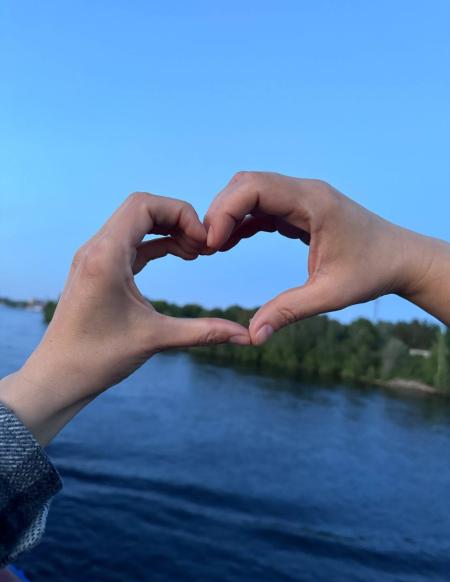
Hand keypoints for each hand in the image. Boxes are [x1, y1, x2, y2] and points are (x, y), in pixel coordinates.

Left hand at [0, 193, 249, 444]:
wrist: (58, 377)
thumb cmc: (98, 359)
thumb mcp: (156, 339)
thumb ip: (204, 332)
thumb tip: (245, 336)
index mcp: (106, 256)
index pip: (144, 206)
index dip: (181, 213)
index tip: (204, 242)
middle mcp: (96, 249)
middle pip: (141, 208)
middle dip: (178, 219)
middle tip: (204, 245)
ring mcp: (95, 257)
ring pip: (136, 223)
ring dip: (168, 231)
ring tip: (196, 253)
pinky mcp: (98, 269)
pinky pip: (131, 242)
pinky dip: (157, 243)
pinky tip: (180, 256)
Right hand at [204, 171, 449, 343]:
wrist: (400, 258)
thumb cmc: (373, 271)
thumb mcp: (330, 294)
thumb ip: (290, 311)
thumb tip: (254, 336)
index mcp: (313, 202)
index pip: (255, 187)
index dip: (225, 210)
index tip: (212, 244)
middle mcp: (305, 192)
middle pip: (247, 184)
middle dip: (221, 211)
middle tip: (207, 247)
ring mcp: (302, 197)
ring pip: (252, 191)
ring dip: (229, 215)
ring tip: (214, 247)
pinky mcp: (301, 209)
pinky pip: (263, 205)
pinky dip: (243, 220)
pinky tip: (232, 242)